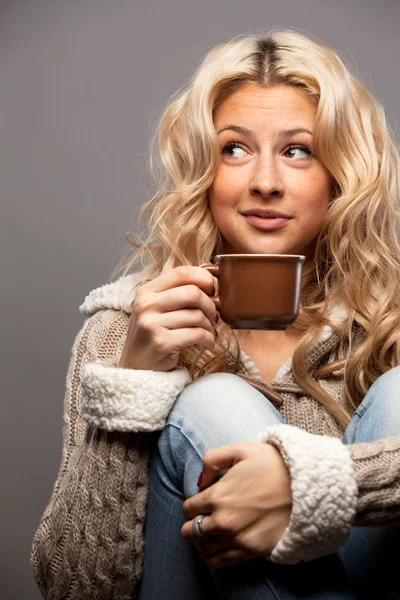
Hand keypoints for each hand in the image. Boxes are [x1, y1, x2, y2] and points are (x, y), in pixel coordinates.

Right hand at [117, 265, 217, 370]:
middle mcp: (146, 305)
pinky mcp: (162, 343)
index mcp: (146, 291)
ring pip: (197, 315)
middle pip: (192, 292)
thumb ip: (177, 291)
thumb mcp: (157, 308)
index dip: (203, 278)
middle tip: (214, 316)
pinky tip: (208, 343)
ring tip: (209, 332)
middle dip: (211, 305)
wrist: (136, 367)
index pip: (181, 272)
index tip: (212, 290)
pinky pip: (197, 334)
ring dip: (210, 325)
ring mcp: (152, 324)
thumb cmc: (153, 334)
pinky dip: (209, 339)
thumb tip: (210, 270)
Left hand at [181, 441, 291, 568]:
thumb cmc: (273, 463)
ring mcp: (237, 538)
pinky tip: (212, 553)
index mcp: (217, 495)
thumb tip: (201, 481)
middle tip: (199, 519)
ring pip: (203, 549)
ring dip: (200, 542)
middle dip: (192, 524)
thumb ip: (213, 459)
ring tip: (206, 535)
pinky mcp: (252, 551)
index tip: (199, 502)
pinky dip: (212, 559)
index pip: (189, 507)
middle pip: (190, 531)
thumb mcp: (240, 449)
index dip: (192, 504)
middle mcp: (223, 520)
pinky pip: (221, 562)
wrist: (306, 485)